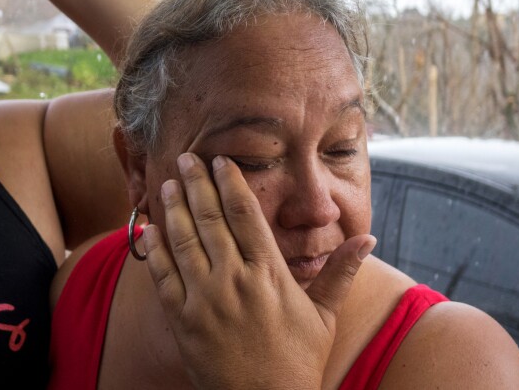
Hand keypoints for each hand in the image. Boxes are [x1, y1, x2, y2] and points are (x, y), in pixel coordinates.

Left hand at [143, 153, 374, 389]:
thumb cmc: (298, 362)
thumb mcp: (325, 316)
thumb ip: (341, 273)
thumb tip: (369, 239)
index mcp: (269, 274)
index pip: (245, 215)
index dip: (231, 183)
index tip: (220, 161)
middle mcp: (234, 280)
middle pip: (211, 219)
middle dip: (197, 184)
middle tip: (187, 157)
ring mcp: (204, 299)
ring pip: (184, 240)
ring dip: (174, 208)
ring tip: (169, 183)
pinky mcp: (182, 320)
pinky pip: (163, 276)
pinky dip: (154, 249)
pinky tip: (149, 228)